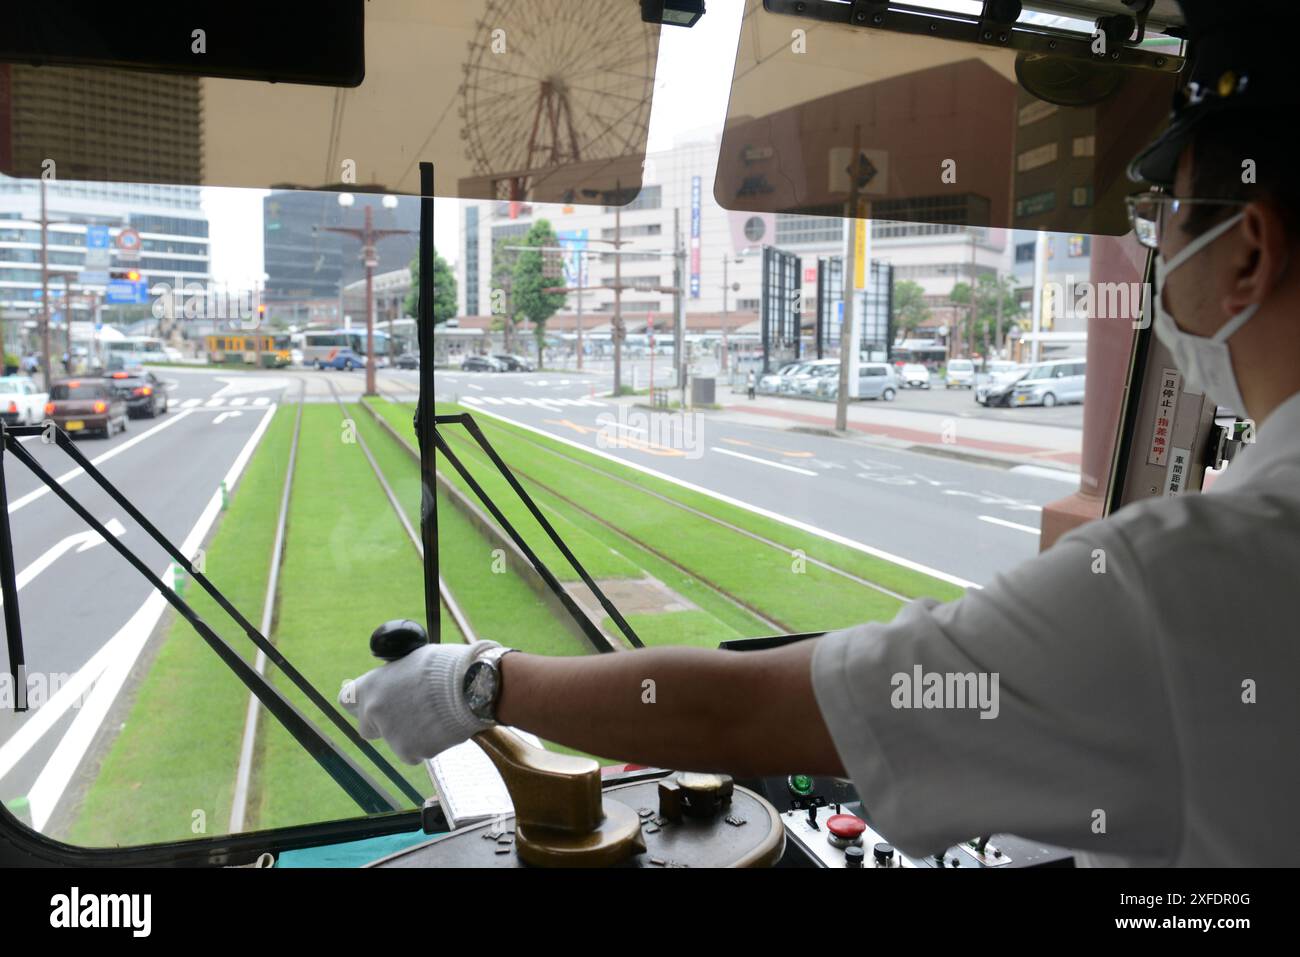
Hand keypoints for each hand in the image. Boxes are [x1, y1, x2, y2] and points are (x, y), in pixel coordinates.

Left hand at [339, 641, 499, 763]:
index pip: (347, 699)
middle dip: (383, 724)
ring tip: (436, 714)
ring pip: (397, 740)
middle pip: (366, 728)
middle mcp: (374, 713)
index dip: (360, 702)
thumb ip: (396, 677)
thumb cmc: (445, 666)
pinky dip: (428, 742)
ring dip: (412, 733)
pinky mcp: (411, 753)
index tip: (372, 703)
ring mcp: (392, 736)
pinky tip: (443, 726)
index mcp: (371, 687)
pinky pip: (417, 751)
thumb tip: (398, 682)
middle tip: (406, 714)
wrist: (471, 687)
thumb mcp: (412, 660)